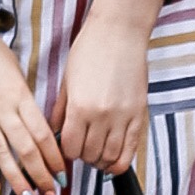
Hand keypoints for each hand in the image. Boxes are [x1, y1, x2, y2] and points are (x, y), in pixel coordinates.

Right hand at [0, 10, 65, 194]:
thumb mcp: (15, 70)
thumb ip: (24, 99)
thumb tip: (35, 124)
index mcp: (19, 95)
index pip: (42, 134)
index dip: (55, 158)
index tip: (64, 176)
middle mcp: (2, 108)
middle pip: (26, 149)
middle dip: (42, 176)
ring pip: (2, 154)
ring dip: (18, 180)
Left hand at [56, 0, 154, 173]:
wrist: (118, 33)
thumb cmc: (89, 52)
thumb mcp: (66, 81)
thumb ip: (60, 111)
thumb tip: (54, 134)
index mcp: (80, 107)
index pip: (71, 148)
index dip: (67, 152)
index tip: (67, 146)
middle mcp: (102, 116)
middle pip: (90, 155)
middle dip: (83, 156)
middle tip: (82, 148)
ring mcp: (124, 116)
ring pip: (112, 157)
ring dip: (102, 161)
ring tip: (97, 154)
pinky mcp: (140, 114)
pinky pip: (132, 149)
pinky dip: (122, 160)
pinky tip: (114, 159)